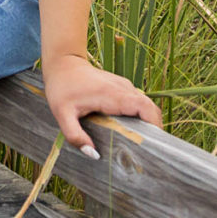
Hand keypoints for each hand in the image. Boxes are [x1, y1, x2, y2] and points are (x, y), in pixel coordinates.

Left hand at [41, 51, 161, 152]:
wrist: (62, 62)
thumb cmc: (62, 87)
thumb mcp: (62, 114)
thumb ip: (75, 135)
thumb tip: (94, 154)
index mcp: (112, 95)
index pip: (145, 108)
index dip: (154, 126)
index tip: (153, 144)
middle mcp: (123, 88)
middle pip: (150, 108)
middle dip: (153, 129)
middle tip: (146, 150)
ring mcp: (124, 86)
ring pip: (146, 105)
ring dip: (147, 123)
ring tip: (139, 144)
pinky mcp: (122, 88)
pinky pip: (138, 103)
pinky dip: (140, 117)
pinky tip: (130, 131)